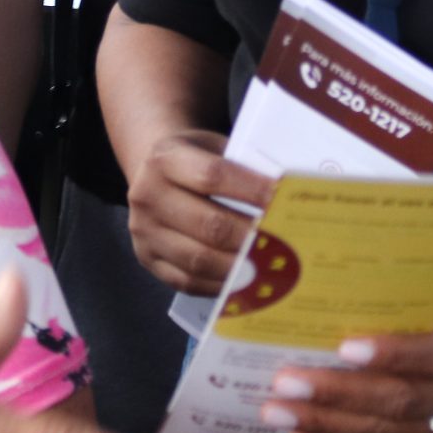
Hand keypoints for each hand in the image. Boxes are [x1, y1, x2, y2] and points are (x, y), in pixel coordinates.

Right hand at [125, 130, 273, 296]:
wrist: (151, 171)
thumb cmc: (195, 159)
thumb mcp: (213, 147)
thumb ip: (242, 168)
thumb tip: (288, 198)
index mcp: (166, 159)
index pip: (212, 176)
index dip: (251, 190)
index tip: (282, 201)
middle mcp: (148, 195)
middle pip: (208, 224)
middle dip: (250, 237)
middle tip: (284, 245)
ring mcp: (144, 232)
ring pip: (197, 259)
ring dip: (239, 267)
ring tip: (269, 268)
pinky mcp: (147, 259)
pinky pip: (187, 281)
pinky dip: (220, 285)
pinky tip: (245, 281)